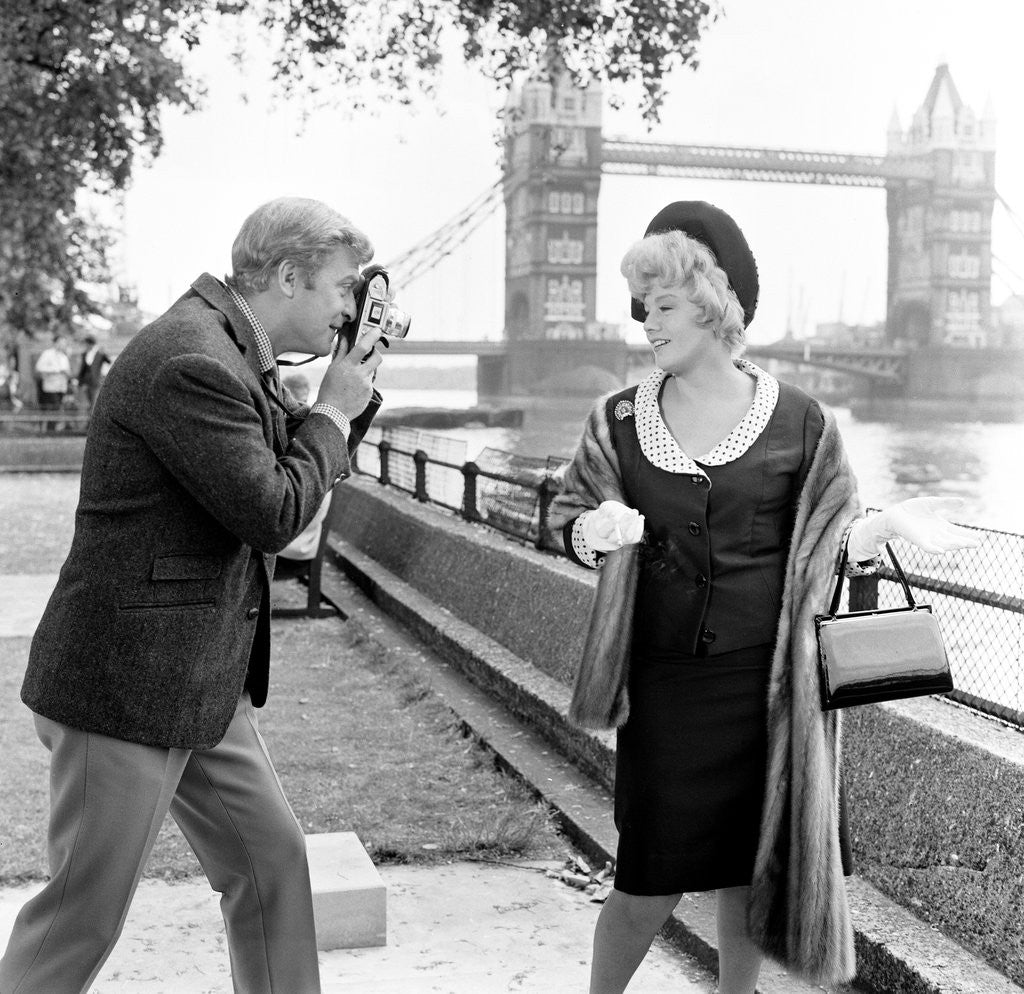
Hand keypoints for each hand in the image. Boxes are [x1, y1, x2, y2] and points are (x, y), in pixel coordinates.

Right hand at [316, 326, 383, 417]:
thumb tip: (343, 338)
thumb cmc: (329, 390)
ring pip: (372, 371)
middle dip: (375, 353)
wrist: (333, 412)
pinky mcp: (370, 393)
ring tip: (353, 379)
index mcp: (348, 366)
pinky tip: (353, 389)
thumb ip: (340, 352)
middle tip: (369, 354)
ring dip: (366, 370)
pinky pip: (370, 383)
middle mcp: (360, 374)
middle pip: (377, 357)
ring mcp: (367, 384)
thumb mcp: (332, 369)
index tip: (377, 330)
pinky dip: (364, 383)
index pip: (363, 346)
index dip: (372, 336)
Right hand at [580, 500, 644, 551]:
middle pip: (617, 537)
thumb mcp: (604, 507)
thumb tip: (611, 512)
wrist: (614, 518)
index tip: (614, 514)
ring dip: (633, 524)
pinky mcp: (630, 541)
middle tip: (629, 512)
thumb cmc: (608, 512)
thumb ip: (605, 508)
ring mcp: (621, 541)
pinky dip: (639, 527)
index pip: (604, 531)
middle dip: (624, 523)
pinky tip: (640, 517)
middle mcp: (610, 540)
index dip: (609, 523)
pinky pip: (636, 538)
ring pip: (628, 537)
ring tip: (635, 512)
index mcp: (601, 532)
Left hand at [848, 497, 980, 558]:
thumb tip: (964, 502)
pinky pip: (927, 546)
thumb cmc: (912, 509)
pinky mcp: (917, 540)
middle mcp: (936, 534)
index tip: (979, 538)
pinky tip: (941, 550)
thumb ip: (946, 503)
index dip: (967, 535)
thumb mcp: (932, 503)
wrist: (895, 514)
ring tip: (964, 544)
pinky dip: (934, 549)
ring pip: (943, 543)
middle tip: (976, 543)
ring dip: (953, 545)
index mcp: (941, 527)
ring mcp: (927, 538)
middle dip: (964, 542)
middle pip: (953, 540)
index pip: (957, 532)